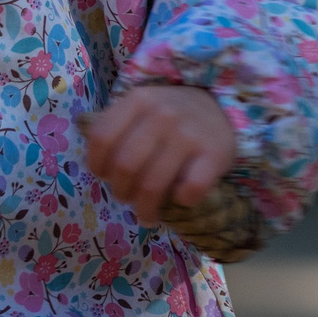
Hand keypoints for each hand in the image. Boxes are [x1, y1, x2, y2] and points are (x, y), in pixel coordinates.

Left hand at [85, 85, 236, 228]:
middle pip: (125, 165)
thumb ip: (117, 127)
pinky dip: (182, 200)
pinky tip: (179, 201)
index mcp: (138, 100)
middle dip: (120, 191)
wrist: (221, 107)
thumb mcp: (142, 108)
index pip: (102, 138)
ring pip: (154, 183)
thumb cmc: (171, 115)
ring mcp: (189, 134)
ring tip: (146, 216)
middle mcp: (162, 115)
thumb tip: (96, 166)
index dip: (97, 164)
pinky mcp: (215, 153)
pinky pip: (191, 187)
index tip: (103, 177)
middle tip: (125, 198)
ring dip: (145, 207)